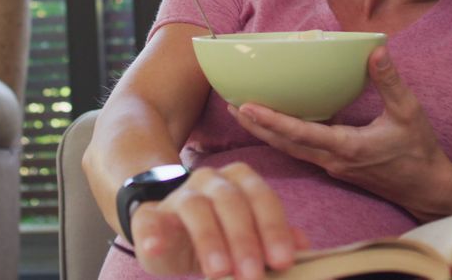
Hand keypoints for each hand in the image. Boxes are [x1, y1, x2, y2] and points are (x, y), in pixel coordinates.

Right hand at [128, 162, 309, 278]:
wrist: (168, 231)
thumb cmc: (218, 234)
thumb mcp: (248, 238)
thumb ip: (274, 239)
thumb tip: (302, 245)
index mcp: (239, 182)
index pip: (261, 198)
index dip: (273, 229)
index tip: (282, 261)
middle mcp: (210, 181)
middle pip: (230, 201)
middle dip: (244, 239)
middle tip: (252, 275)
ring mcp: (178, 196)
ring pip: (195, 208)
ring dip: (209, 240)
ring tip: (219, 272)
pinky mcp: (149, 216)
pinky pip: (149, 221)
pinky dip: (153, 235)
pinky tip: (156, 249)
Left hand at [228, 46, 451, 220]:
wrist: (426, 188)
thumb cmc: (419, 151)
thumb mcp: (409, 113)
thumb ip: (390, 82)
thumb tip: (377, 51)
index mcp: (347, 147)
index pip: (301, 134)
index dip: (272, 120)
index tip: (247, 106)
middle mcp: (332, 160)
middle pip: (284, 144)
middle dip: (255, 126)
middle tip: (229, 104)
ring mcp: (331, 166)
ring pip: (289, 150)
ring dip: (264, 132)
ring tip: (240, 112)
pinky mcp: (334, 166)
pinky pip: (300, 151)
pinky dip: (281, 137)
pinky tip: (271, 123)